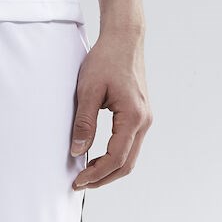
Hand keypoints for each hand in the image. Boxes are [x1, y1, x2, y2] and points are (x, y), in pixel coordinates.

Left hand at [69, 25, 152, 190]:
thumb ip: (84, 122)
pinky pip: (129, 143)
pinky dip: (115, 155)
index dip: (96, 173)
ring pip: (130, 155)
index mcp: (133, 117)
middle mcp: (144, 121)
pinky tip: (98, 155)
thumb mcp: (88, 89)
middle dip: (104, 178)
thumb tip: (77, 150)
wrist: (123, 38)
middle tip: (81, 183)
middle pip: (126, 164)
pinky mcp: (140, 114)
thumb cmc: (107, 58)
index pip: (116, 158)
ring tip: (87, 173)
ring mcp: (144, 118)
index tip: (78, 180)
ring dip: (110, 168)